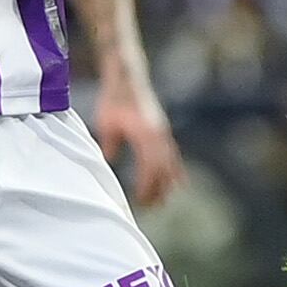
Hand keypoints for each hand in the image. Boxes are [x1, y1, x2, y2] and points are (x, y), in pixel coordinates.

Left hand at [95, 74, 184, 207]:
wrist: (127, 78)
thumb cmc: (114, 99)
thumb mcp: (106, 122)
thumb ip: (110, 143)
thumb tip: (109, 161)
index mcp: (145, 133)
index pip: (150, 166)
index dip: (147, 186)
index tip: (140, 201)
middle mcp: (158, 134)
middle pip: (162, 169)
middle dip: (157, 190)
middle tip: (149, 208)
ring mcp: (163, 132)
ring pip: (170, 163)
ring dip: (166, 183)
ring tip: (162, 202)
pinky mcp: (163, 131)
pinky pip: (173, 155)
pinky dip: (176, 170)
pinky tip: (179, 183)